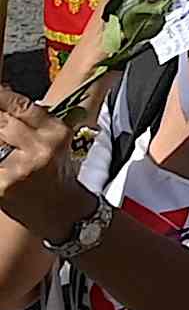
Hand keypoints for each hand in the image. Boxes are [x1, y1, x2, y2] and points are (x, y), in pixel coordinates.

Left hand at [0, 86, 89, 242]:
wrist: (61, 212)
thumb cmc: (56, 175)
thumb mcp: (56, 142)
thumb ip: (33, 122)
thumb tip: (4, 99)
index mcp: (56, 133)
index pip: (22, 105)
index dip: (2, 97)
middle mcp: (41, 148)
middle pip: (2, 122)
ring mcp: (20, 168)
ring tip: (4, 149)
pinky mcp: (3, 186)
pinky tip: (2, 166)